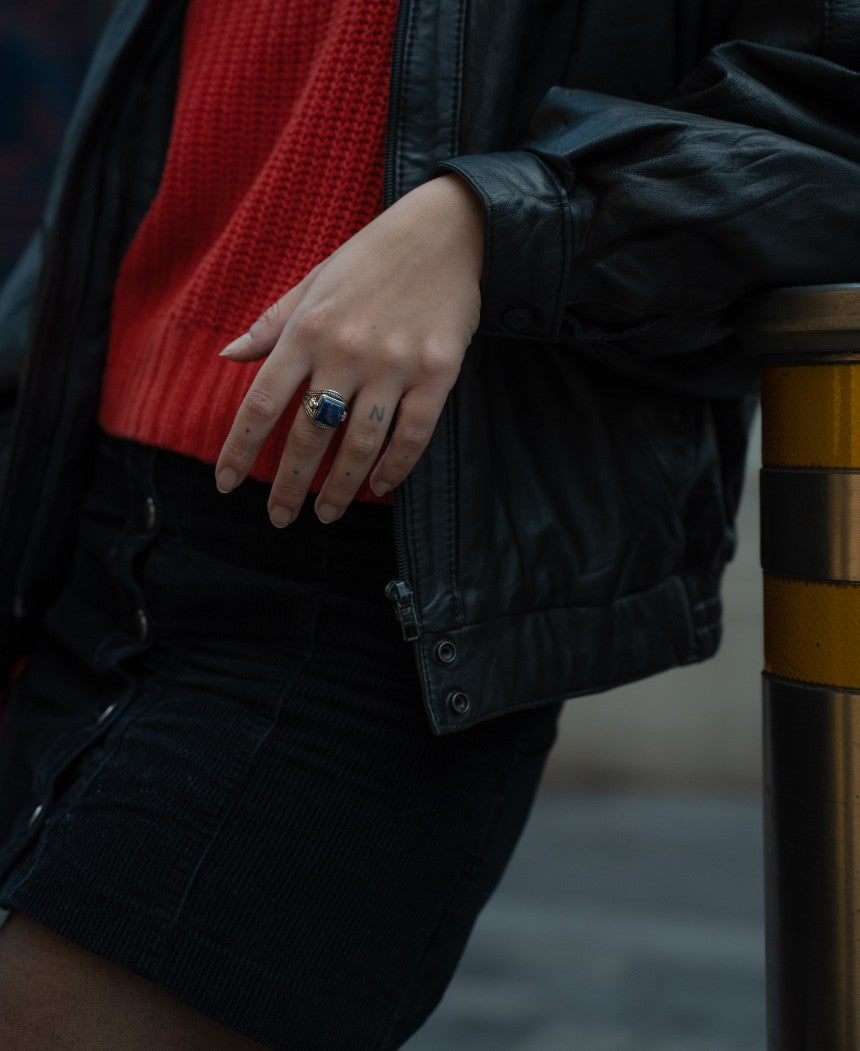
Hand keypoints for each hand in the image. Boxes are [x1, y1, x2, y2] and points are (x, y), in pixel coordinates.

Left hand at [214, 174, 482, 525]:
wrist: (446, 230)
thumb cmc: (372, 256)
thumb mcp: (313, 280)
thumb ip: (272, 324)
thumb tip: (227, 357)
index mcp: (308, 329)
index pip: (262, 402)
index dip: (239, 449)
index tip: (226, 483)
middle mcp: (346, 351)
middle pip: (307, 435)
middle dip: (288, 485)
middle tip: (279, 517)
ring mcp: (394, 365)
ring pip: (359, 445)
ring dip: (340, 489)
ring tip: (327, 513)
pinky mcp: (437, 373)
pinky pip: (412, 434)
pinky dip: (395, 467)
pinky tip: (380, 486)